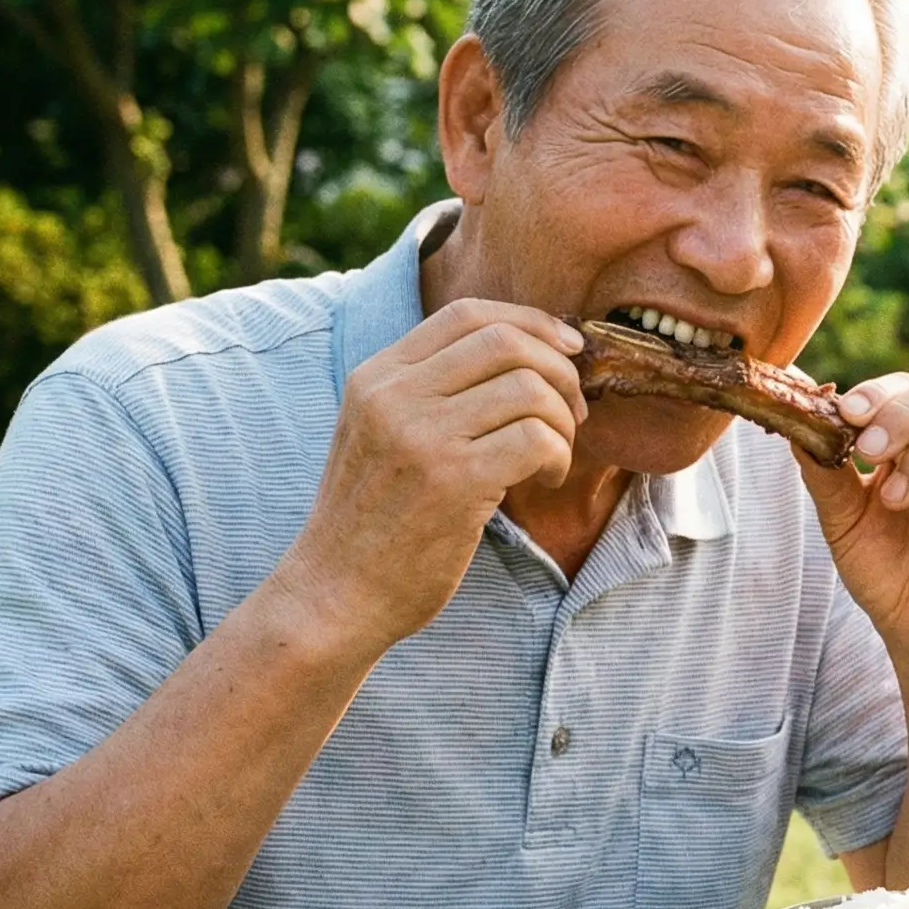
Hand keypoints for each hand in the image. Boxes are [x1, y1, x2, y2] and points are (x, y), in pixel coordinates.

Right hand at [274, 300, 586, 651]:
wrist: (335, 594)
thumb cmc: (374, 520)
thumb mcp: (381, 434)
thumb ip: (430, 390)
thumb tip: (527, 352)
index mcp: (376, 377)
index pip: (466, 314)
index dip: (531, 322)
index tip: (568, 347)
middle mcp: (393, 397)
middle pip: (506, 342)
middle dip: (560, 371)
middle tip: (573, 412)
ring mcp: (421, 437)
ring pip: (530, 389)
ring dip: (563, 422)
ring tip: (553, 455)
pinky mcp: (454, 482)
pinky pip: (536, 439)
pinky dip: (558, 457)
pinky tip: (544, 480)